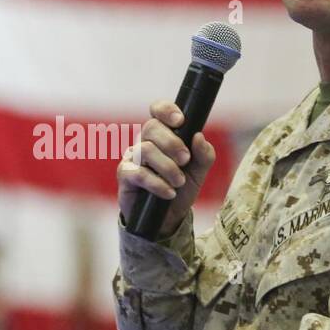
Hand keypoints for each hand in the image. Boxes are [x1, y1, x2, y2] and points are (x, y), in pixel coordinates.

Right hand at [116, 101, 215, 238]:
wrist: (168, 218)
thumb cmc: (181, 189)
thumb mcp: (199, 172)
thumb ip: (204, 154)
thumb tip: (199, 136)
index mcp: (162, 135)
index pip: (157, 111)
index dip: (166, 110)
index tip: (180, 121)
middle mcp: (145, 142)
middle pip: (151, 127)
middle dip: (172, 143)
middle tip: (185, 160)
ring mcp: (132, 157)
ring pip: (145, 149)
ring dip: (167, 167)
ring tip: (179, 182)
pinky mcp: (125, 175)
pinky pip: (138, 173)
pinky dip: (157, 183)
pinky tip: (168, 192)